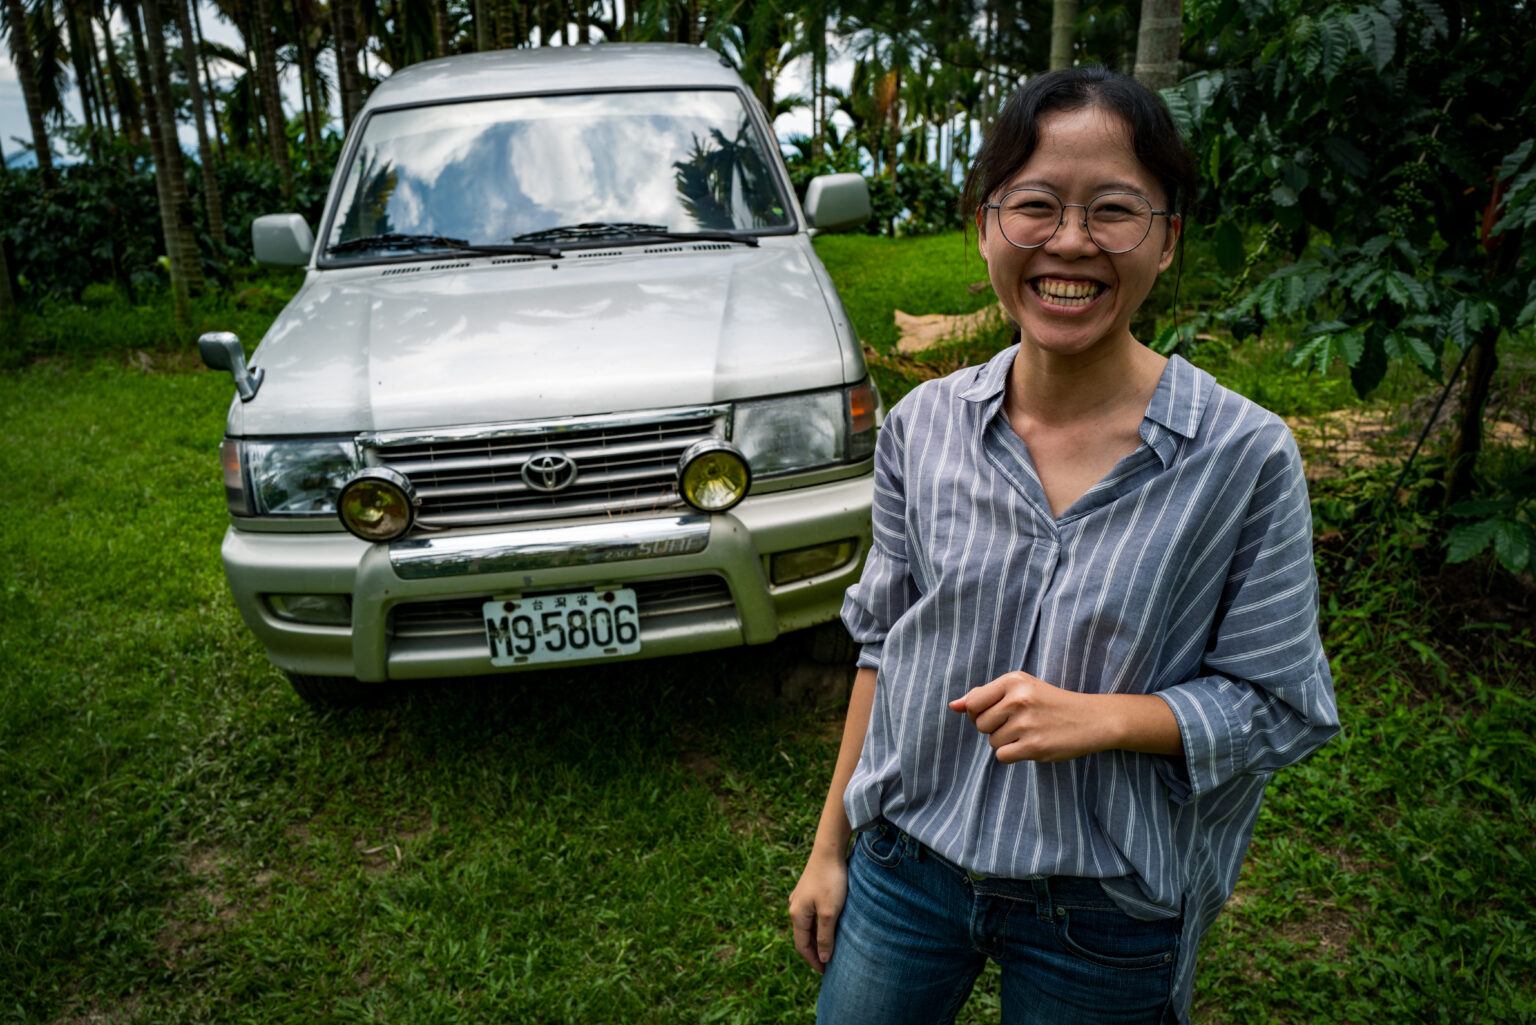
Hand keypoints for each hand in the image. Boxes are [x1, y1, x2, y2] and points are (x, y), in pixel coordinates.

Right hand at [788, 848, 847, 972]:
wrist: (829, 850)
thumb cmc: (830, 881)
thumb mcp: (830, 912)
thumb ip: (825, 936)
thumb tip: (822, 958)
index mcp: (797, 915)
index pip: (802, 946)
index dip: (813, 960)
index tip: (825, 972)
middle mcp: (794, 907)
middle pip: (803, 936)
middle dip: (814, 950)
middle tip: (828, 963)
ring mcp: (800, 897)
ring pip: (806, 924)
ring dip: (816, 937)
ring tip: (829, 946)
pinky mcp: (808, 889)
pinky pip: (810, 914)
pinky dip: (818, 924)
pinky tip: (828, 924)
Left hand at [949, 671, 1109, 762]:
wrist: (1091, 719)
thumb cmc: (1050, 703)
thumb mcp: (1020, 688)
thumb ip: (984, 695)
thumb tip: (953, 705)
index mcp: (1013, 680)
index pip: (972, 703)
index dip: (978, 713)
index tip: (997, 713)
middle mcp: (1018, 699)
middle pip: (980, 724)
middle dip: (993, 728)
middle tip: (1018, 723)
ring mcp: (1026, 724)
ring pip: (991, 741)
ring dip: (1005, 741)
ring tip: (1028, 732)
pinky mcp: (1034, 746)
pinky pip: (1002, 756)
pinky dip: (1012, 754)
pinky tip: (1029, 745)